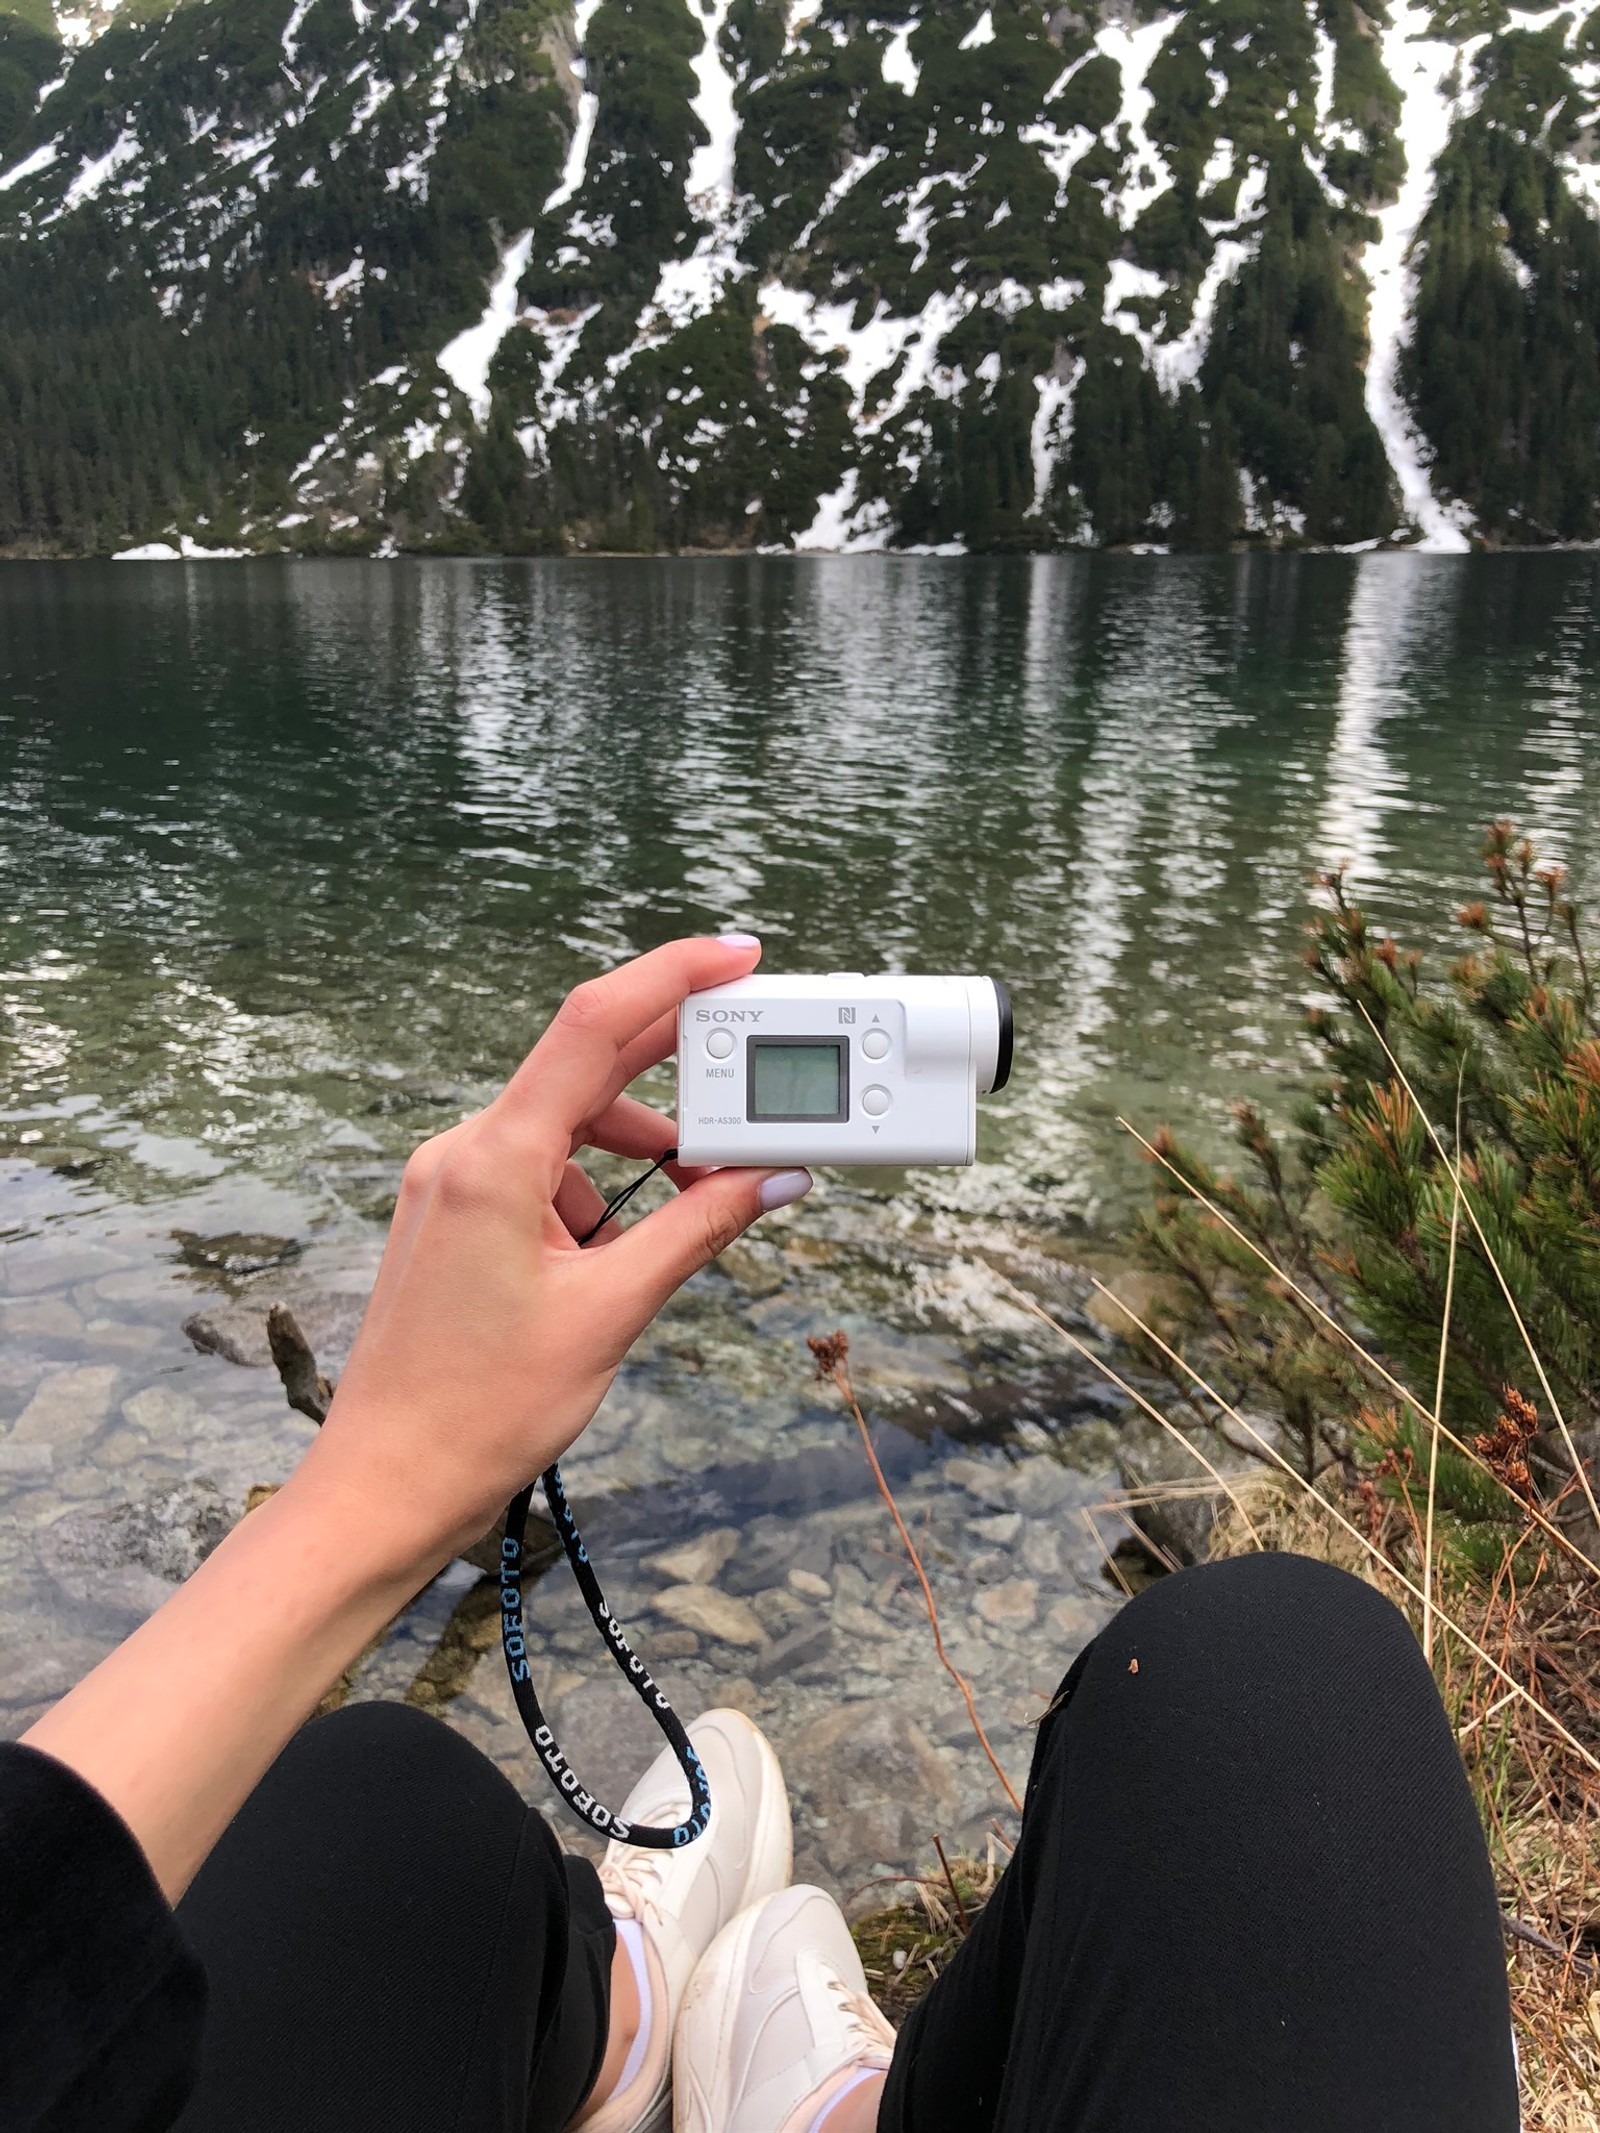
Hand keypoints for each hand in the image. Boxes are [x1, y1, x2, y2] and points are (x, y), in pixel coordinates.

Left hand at [293, 932, 810, 1566]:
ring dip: (639, 1149)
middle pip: (584, 1070)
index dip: (670, 975)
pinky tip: (627, 1247)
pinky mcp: (452, 1216)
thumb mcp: (611, 1312)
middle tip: (752, 1077)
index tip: (736, 955)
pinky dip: (597, 1189)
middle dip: (675, 1072)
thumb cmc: (481, 1410)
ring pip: (566, 1127)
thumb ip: (698, 1230)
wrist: (387, 1484)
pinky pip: (539, 1169)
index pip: (591, 1026)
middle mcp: (461, 1154)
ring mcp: (450, 1184)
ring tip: (700, 1200)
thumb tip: (773, 1178)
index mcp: (493, 1161)